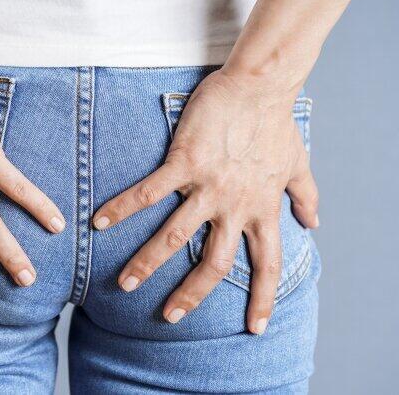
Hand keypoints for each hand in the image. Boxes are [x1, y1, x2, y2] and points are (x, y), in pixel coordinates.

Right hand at [93, 69, 318, 333]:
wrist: (260, 87)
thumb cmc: (276, 123)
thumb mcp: (298, 165)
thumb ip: (306, 196)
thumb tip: (314, 222)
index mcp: (262, 210)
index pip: (267, 265)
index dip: (263, 299)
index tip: (255, 328)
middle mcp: (235, 207)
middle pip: (214, 264)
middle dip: (192, 294)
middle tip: (171, 316)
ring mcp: (208, 187)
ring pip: (175, 236)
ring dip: (148, 262)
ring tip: (126, 283)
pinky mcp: (184, 162)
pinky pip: (149, 192)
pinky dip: (122, 207)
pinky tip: (100, 221)